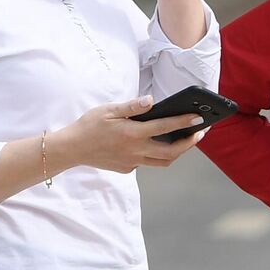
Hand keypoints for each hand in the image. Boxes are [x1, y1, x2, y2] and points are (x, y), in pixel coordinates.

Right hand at [53, 96, 205, 172]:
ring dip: (177, 152)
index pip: (166, 127)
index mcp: (132, 133)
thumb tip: (151, 101)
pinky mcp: (126, 168)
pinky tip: (156, 144)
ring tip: (185, 140)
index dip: (185, 122)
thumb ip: (132, 106)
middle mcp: (135, 150)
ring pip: (162, 161)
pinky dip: (156, 155)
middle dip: (189, 143)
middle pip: (171, 152)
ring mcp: (132, 162)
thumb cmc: (89, 126)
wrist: (70, 149)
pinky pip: (147, 163)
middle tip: (199, 133)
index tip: (199, 117)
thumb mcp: (108, 110)